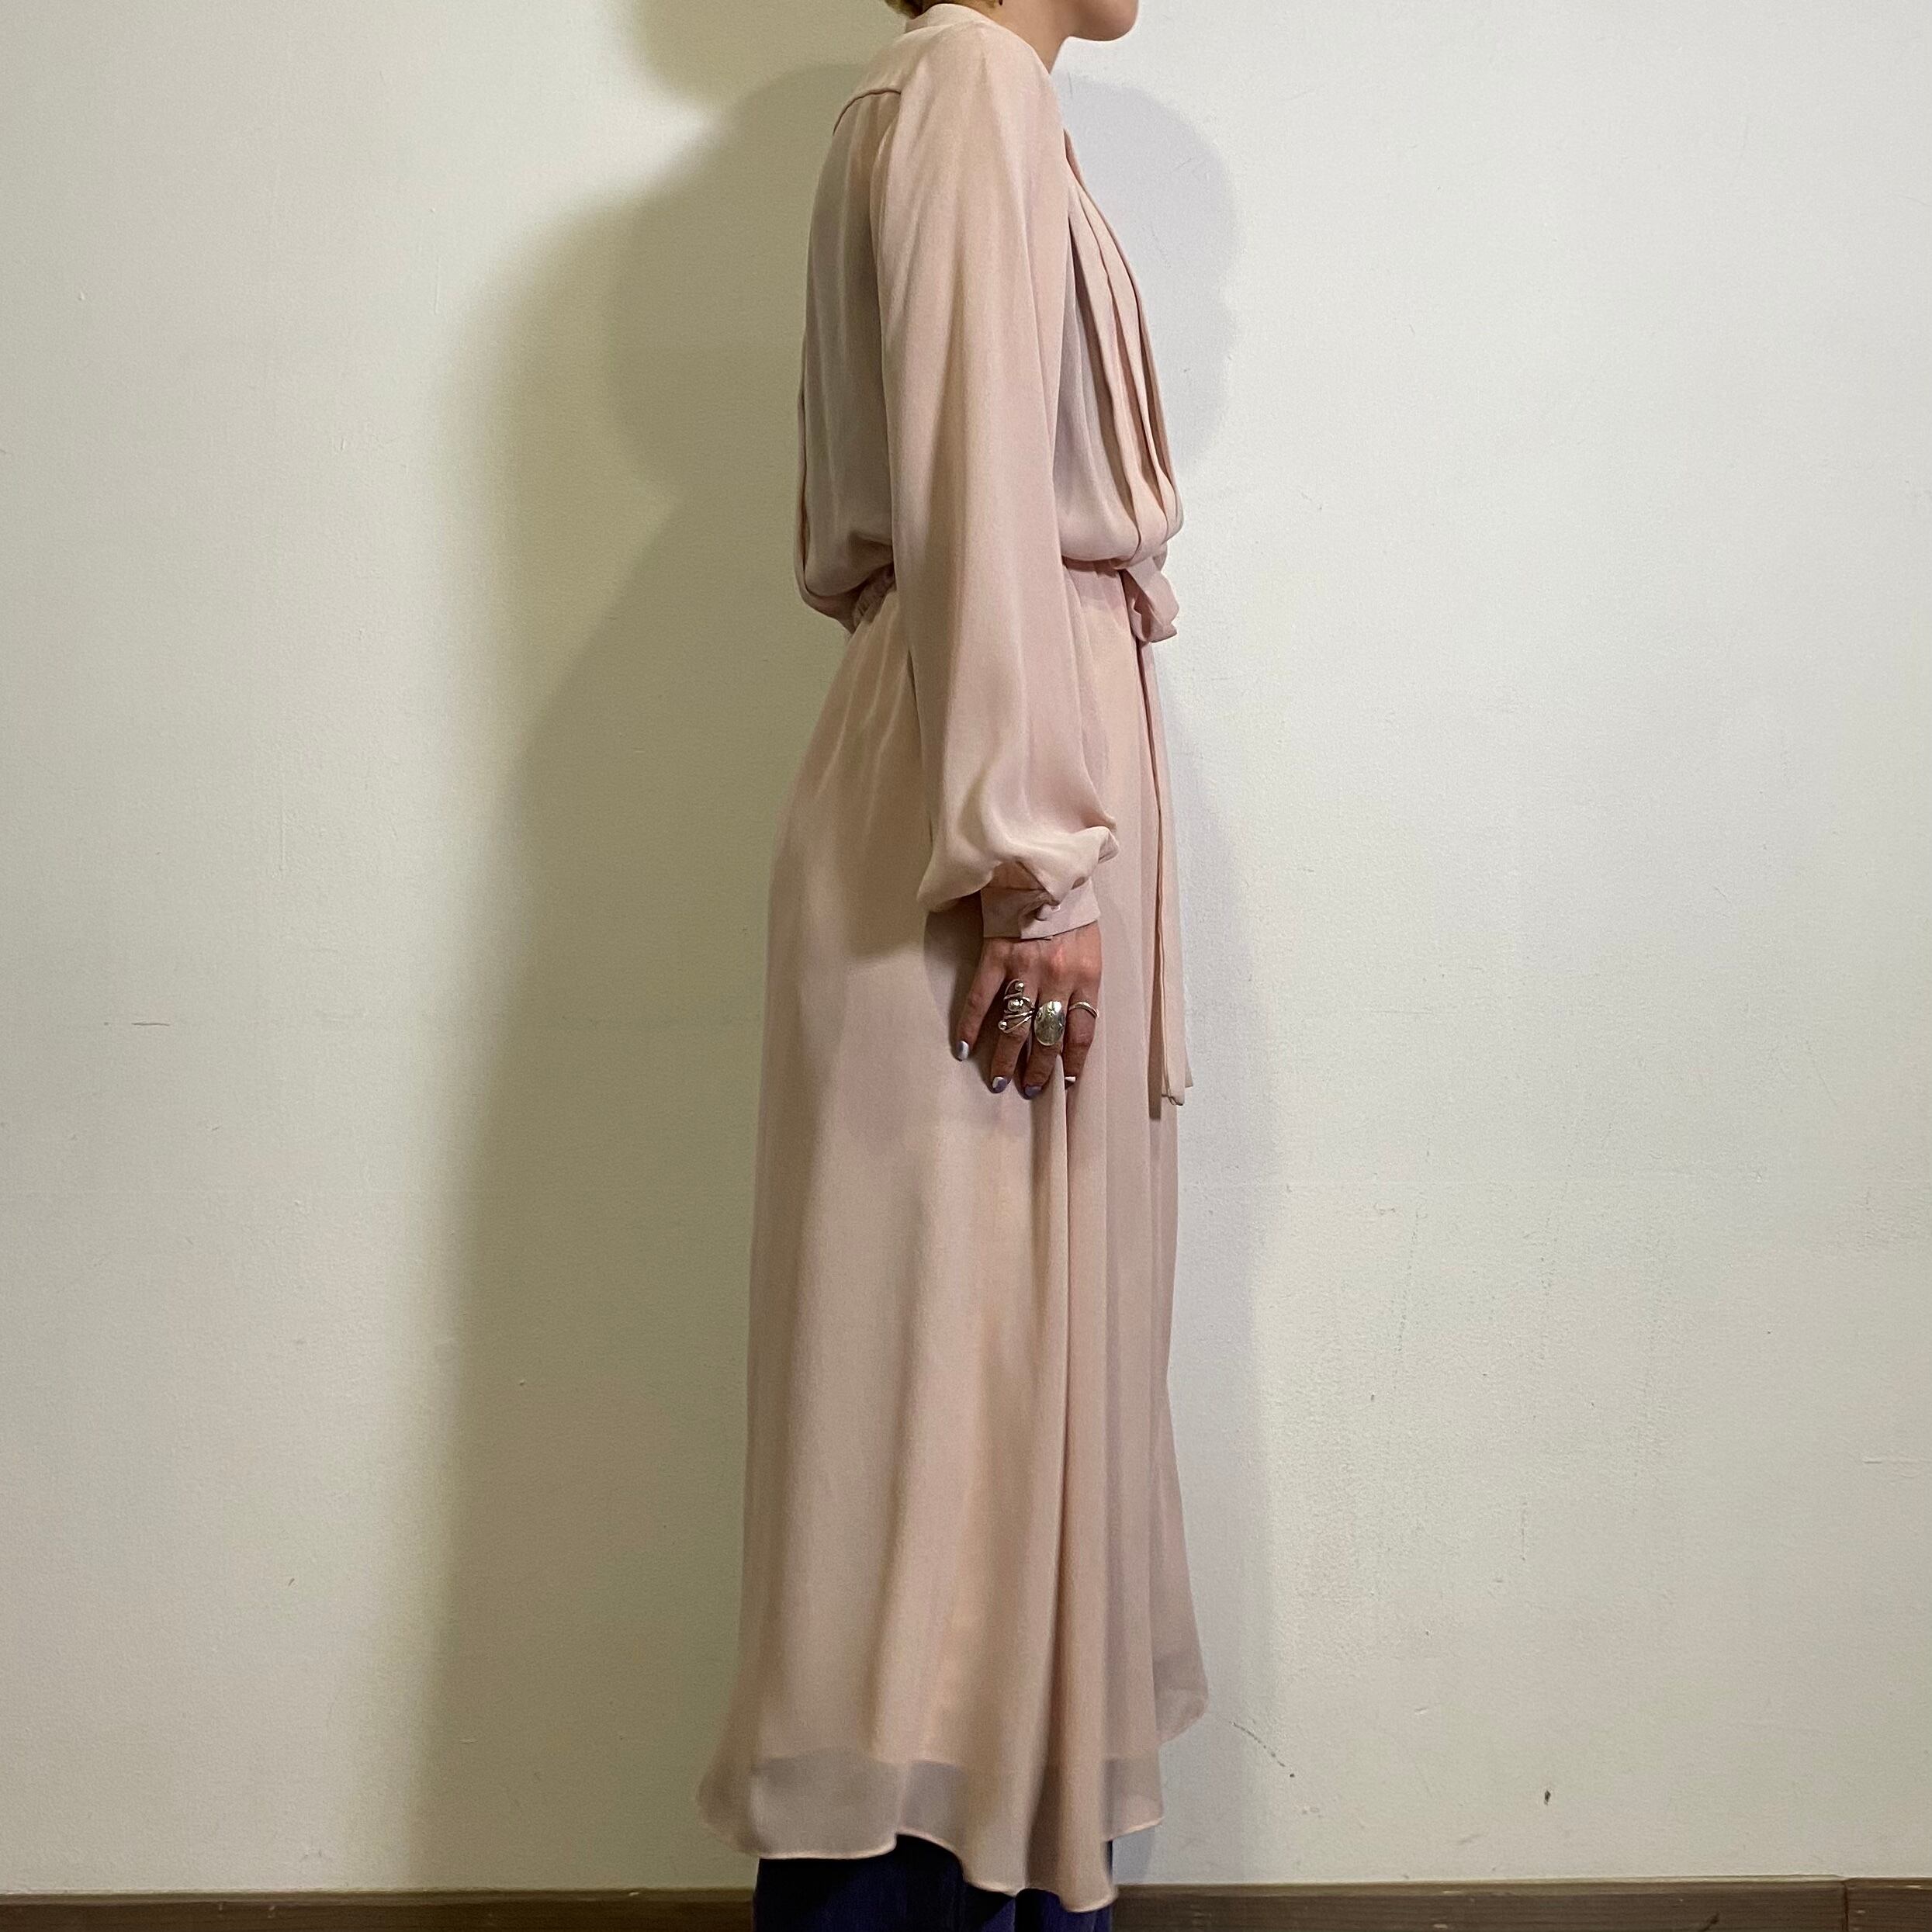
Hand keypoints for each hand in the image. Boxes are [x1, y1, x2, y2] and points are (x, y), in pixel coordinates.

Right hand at [954, 920, 1101, 1096]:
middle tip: (1030, 1090)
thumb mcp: (1091, 945)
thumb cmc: (1072, 907)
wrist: (1046, 867)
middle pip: (1047, 1038)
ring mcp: (1024, 969)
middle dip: (1038, 1070)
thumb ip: (1083, 980)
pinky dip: (971, 1026)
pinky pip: (981, 999)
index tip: (1066, 1084)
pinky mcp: (996, 956)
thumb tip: (1071, 1018)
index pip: (1082, 1033)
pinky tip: (964, 1048)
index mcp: (1085, 977)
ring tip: (998, 1081)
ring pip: (1014, 1027)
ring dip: (1006, 1059)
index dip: (1073, 1063)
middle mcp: (1056, 979)